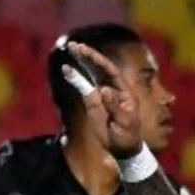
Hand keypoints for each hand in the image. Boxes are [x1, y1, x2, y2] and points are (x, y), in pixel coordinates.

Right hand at [60, 42, 143, 158]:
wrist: (123, 149)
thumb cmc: (128, 136)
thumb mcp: (125, 123)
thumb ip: (115, 107)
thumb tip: (104, 89)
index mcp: (124, 92)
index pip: (112, 72)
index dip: (100, 61)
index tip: (88, 53)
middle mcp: (113, 89)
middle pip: (101, 68)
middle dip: (89, 56)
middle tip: (75, 45)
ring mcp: (102, 95)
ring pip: (92, 74)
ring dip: (82, 62)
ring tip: (71, 49)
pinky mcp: (93, 102)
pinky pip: (84, 87)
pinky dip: (76, 78)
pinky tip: (67, 70)